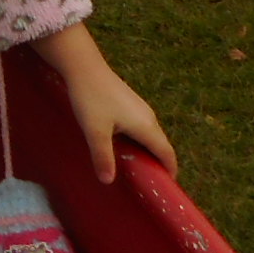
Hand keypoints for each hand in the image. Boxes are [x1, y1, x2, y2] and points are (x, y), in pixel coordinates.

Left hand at [29, 22, 177, 183]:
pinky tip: (123, 144)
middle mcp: (149, 117)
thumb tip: (108, 181)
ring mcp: (140, 107)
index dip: (170, 170)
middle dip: (158, 163)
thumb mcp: (95, 131)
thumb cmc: (91, 99)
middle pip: (161, 144)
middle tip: (147, 181)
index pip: (167, 153)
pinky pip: (141, 126)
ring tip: (135, 166)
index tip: (167, 186)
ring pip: (150, 134)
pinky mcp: (130, 101)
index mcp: (146, 126)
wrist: (83, 66)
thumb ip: (102, 156)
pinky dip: (139, 139)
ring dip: (148, 151)